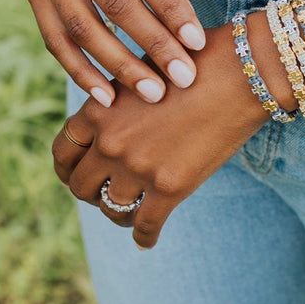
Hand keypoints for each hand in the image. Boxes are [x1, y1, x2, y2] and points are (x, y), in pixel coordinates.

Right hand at [26, 0, 204, 106]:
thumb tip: (187, 32)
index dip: (171, 10)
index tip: (197, 44)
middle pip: (113, 3)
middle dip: (151, 44)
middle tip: (182, 78)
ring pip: (82, 28)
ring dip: (118, 66)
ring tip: (151, 94)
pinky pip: (56, 41)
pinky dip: (81, 72)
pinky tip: (106, 96)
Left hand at [51, 22, 269, 248]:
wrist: (240, 72)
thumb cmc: (195, 63)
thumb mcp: (143, 73)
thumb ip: (119, 100)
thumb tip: (110, 120)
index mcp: (99, 109)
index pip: (63, 150)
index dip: (68, 167)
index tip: (78, 173)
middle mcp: (111, 141)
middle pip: (81, 185)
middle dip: (92, 192)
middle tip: (106, 193)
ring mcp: (139, 167)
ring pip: (112, 209)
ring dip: (119, 214)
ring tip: (130, 214)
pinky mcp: (171, 187)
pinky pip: (145, 226)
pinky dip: (144, 237)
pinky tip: (146, 240)